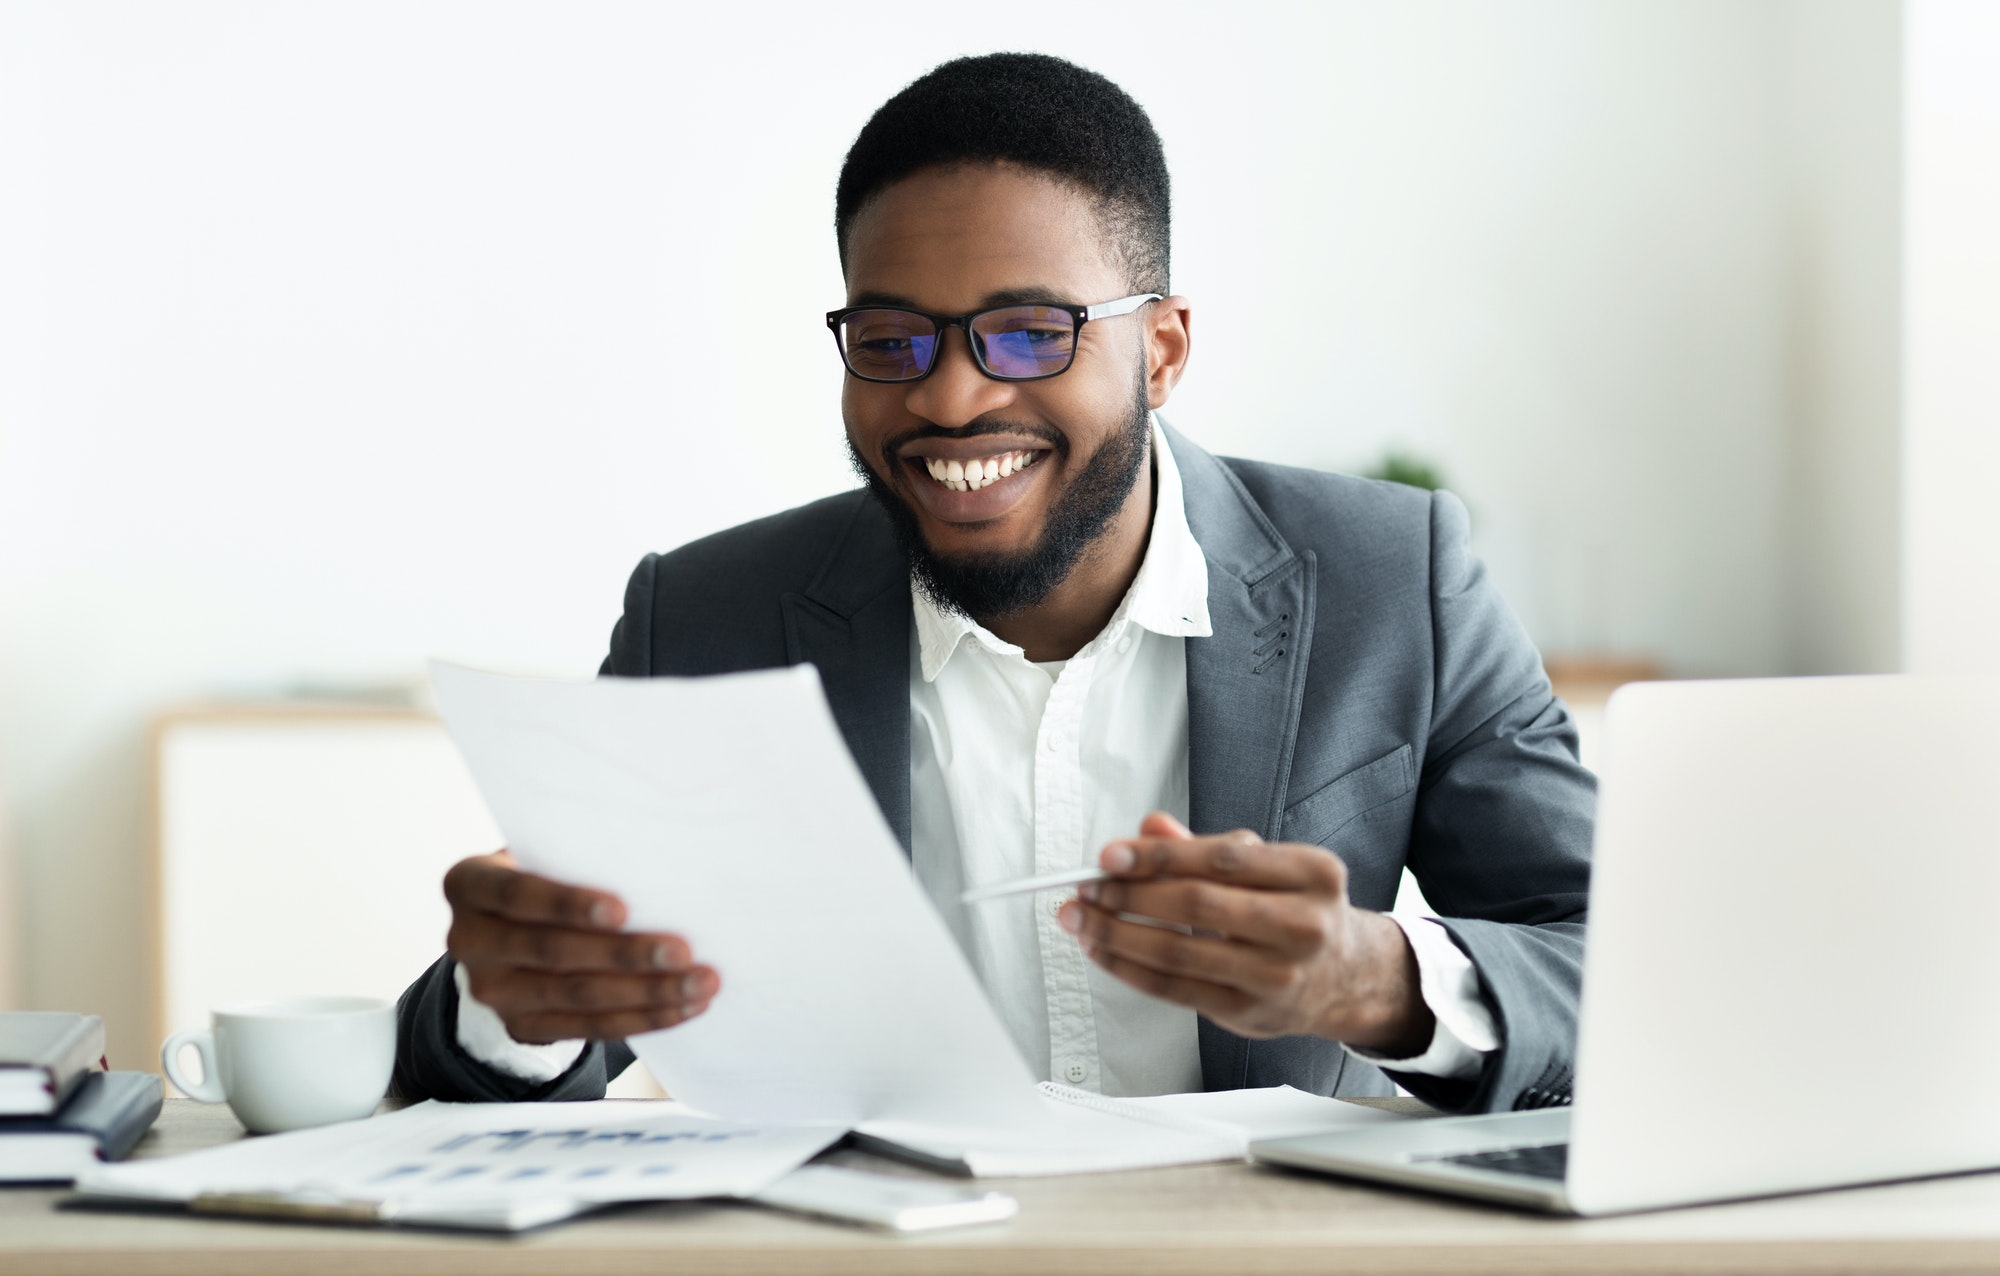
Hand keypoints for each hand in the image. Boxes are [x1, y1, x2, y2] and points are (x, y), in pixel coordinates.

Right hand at [443, 850, 719, 1044]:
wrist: (508, 926)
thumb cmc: (546, 871)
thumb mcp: (543, 852)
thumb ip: (578, 855)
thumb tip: (665, 864)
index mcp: (468, 884)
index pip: (515, 894)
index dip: (567, 904)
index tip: (622, 909)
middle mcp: (469, 941)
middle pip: (554, 952)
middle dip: (625, 954)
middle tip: (683, 951)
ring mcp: (492, 991)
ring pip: (578, 995)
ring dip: (647, 992)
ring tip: (699, 983)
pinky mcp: (521, 1026)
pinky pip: (589, 1027)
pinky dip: (642, 1018)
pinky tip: (682, 1007)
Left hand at [1057, 813, 1432, 1054]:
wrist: (1343, 977)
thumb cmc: (1299, 910)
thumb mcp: (1269, 866)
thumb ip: (1207, 846)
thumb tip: (1151, 827)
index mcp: (1311, 874)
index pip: (1222, 859)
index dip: (1158, 856)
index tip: (1111, 855)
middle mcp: (1302, 925)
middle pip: (1196, 904)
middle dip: (1128, 894)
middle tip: (1087, 886)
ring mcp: (1276, 974)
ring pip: (1178, 952)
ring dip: (1117, 934)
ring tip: (1083, 919)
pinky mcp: (1249, 1012)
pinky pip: (1174, 989)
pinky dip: (1130, 969)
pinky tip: (1104, 951)